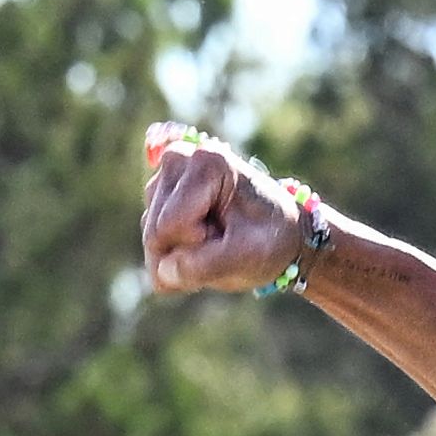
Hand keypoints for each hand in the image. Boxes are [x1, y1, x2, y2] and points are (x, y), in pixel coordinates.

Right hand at [141, 124, 302, 293]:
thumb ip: (206, 265)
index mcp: (205, 163)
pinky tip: (205, 245)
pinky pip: (153, 246)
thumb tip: (162, 275)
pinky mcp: (159, 199)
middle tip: (225, 240)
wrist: (283, 235)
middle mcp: (178, 159)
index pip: (171, 225)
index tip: (233, 232)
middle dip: (189, 251)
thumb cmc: (272, 239)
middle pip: (155, 233)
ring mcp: (165, 179)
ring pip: (152, 241)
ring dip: (185, 254)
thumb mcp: (251, 255)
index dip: (200, 243)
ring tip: (218, 240)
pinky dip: (179, 256)